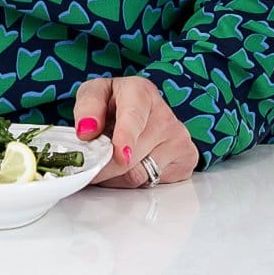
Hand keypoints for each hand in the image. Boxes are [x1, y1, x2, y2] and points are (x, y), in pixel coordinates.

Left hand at [72, 75, 198, 187]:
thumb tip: (87, 131)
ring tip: (111, 158)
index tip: (121, 154)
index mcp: (140, 91)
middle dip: (104, 166)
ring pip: (139, 175)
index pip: (134, 116)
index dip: (126, 136)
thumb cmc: (115, 101)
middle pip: (131, 157)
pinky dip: (135, 181)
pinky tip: (133, 163)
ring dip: (116, 176)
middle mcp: (165, 114)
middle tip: (89, 167)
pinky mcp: (186, 159)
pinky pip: (153, 183)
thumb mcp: (94, 94)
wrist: (139, 110)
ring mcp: (179, 138)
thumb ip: (87, 108)